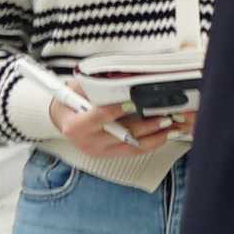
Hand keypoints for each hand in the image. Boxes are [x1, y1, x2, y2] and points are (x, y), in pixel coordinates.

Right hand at [42, 74, 185, 160]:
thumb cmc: (70, 102)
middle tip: (163, 116)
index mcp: (76, 125)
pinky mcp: (109, 155)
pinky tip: (163, 135)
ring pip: (131, 146)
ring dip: (154, 137)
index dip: (117, 109)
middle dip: (145, 126)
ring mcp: (100, 150)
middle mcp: (88, 141)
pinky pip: (133, 151)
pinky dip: (150, 144)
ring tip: (170, 127)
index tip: (134, 101)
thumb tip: (118, 79)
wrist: (62, 119)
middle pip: (121, 134)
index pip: (100, 117)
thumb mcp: (76, 88)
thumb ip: (93, 85)